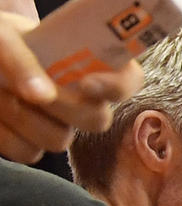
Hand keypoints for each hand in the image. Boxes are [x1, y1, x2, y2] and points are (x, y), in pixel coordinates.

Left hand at [0, 15, 141, 164]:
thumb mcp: (6, 37)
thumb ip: (23, 61)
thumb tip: (42, 97)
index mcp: (89, 65)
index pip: (128, 79)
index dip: (117, 86)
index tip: (87, 83)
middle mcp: (82, 100)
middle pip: (98, 120)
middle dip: (63, 107)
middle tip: (31, 91)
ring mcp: (60, 124)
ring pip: (59, 140)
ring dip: (23, 116)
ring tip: (1, 91)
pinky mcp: (33, 143)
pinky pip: (28, 152)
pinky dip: (5, 133)